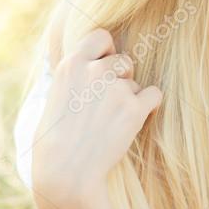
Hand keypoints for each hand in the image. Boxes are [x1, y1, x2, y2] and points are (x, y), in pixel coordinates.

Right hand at [31, 28, 163, 196]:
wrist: (65, 172)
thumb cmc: (55, 140)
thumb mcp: (55, 95)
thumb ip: (75, 75)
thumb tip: (92, 62)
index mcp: (71, 64)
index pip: (102, 36)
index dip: (106, 51)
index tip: (103, 67)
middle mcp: (95, 71)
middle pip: (123, 60)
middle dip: (120, 78)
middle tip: (106, 104)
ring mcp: (117, 88)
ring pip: (136, 82)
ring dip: (130, 97)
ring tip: (111, 121)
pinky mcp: (134, 108)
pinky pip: (154, 95)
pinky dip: (148, 107)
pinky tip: (134, 121)